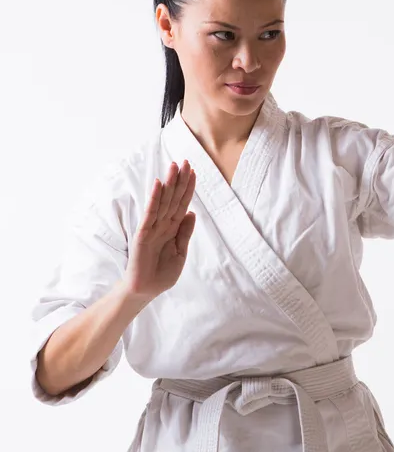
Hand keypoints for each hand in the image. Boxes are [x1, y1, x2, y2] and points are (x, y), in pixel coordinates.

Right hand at [123, 160, 196, 301]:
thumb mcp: (180, 253)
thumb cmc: (161, 273)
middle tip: (185, 161)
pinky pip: (150, 213)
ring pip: (163, 201)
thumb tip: (191, 213)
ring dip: (168, 183)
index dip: (188, 188)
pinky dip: (154, 199)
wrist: (145, 291)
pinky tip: (158, 185)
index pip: (182, 204)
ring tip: (173, 166)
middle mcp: (163, 224)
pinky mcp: (142, 234)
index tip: (193, 172)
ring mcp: (152, 228)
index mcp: (172, 229)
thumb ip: (184, 233)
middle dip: (179, 180)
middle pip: (173, 198)